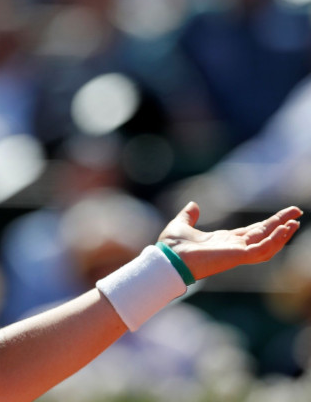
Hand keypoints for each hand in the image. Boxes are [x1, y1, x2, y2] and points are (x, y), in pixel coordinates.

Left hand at [158, 202, 301, 280]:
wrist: (166, 259)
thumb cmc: (171, 246)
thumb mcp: (182, 224)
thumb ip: (189, 216)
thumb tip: (193, 204)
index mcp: (224, 240)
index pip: (253, 231)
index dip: (268, 224)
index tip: (283, 216)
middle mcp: (233, 247)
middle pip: (264, 235)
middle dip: (281, 224)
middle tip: (297, 212)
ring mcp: (236, 253)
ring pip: (267, 244)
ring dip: (281, 234)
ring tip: (295, 223)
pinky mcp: (237, 256)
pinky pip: (261, 249)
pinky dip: (274, 240)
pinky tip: (284, 230)